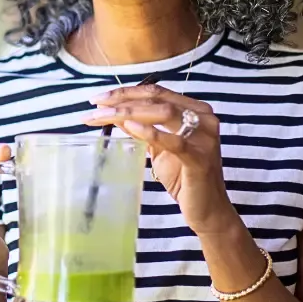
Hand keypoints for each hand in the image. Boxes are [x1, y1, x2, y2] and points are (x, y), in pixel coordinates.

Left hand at [84, 84, 239, 235]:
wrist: (207, 209)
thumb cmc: (183, 177)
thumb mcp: (158, 147)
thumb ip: (142, 127)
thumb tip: (115, 112)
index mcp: (196, 110)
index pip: (157, 91)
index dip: (126, 92)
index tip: (99, 98)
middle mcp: (204, 118)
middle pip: (157, 99)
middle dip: (122, 100)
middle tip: (95, 106)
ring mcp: (205, 137)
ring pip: (163, 113)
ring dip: (128, 112)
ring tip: (103, 116)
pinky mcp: (200, 158)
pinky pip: (174, 141)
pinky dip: (150, 132)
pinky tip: (129, 127)